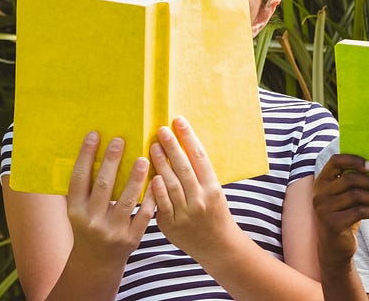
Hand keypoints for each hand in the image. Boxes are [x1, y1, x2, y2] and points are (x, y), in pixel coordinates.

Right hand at [65, 133, 156, 264]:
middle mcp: (92, 220)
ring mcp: (112, 230)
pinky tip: (158, 180)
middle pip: (104, 186)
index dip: (86, 156)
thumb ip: (83, 188)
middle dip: (112, 161)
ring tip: (144, 158)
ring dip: (136, 177)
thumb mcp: (78, 210)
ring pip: (127, 199)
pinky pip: (144, 213)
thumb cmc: (88, 227)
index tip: (94, 135)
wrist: (96, 261)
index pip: (79, 179)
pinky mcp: (132, 237)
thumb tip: (89, 151)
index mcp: (75, 210)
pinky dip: (151, 197)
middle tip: (121, 140)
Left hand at [147, 117, 246, 258]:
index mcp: (213, 187)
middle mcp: (201, 198)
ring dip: (161, 163)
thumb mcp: (215, 192)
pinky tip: (151, 176)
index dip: (189, 138)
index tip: (180, 122)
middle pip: (184, 168)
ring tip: (152, 147)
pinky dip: (157, 190)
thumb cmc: (215, 215)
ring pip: (172, 184)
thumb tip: (183, 149)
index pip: (200, 157)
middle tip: (161, 130)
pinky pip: (162, 204)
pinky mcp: (172, 224)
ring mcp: (186, 212)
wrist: (217, 245)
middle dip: (172, 147)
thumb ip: (199, 175)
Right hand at [312, 154, 368, 265]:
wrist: (335, 247)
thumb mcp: (347, 199)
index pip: (336, 160)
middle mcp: (319, 193)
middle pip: (350, 179)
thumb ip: (356, 185)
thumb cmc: (345, 217)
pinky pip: (359, 212)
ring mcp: (324, 208)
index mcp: (322, 181)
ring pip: (356, 195)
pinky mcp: (332, 223)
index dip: (354, 160)